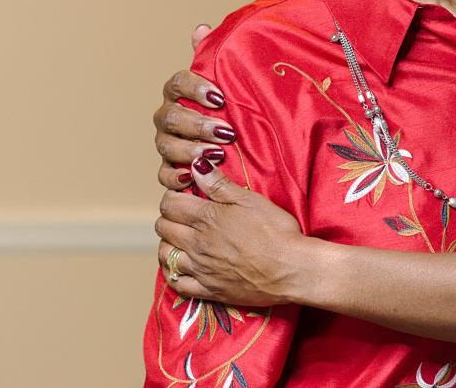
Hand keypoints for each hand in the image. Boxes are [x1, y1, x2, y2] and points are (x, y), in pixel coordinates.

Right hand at [154, 24, 236, 190]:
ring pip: (166, 146)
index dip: (195, 89)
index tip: (220, 97)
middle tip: (226, 132)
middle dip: (198, 125)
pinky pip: (163, 176)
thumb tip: (201, 27)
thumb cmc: (232, 109)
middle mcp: (169, 117)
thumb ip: (213, 57)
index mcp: (180, 92)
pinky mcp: (171, 170)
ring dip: (190, 151)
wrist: (238, 147)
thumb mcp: (229, 83)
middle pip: (172, 118)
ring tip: (216, 155)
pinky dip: (175, 177)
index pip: (178, 83)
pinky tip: (190, 178)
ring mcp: (167, 144)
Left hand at [156, 158, 307, 305]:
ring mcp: (201, 269)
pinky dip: (172, 273)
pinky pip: (177, 283)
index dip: (173, 196)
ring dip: (167, 243)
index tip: (183, 195)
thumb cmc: (277, 231)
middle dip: (169, 217)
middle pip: (163, 227)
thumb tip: (196, 166)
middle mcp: (197, 243)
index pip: (170, 204)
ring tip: (180, 237)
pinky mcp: (208, 290)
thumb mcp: (251, 200)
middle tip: (183, 214)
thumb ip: (219, 184)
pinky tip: (178, 266)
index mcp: (207, 218)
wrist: (291, 269)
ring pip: (165, 254)